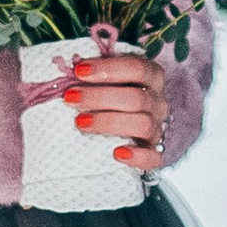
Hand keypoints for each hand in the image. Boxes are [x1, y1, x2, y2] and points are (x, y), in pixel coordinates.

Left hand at [68, 49, 166, 170]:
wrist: (118, 129)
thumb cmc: (107, 97)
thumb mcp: (102, 80)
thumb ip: (92, 74)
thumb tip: (68, 67)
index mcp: (151, 77)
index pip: (137, 67)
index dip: (108, 68)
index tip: (78, 71)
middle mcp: (158, 101)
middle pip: (137, 97)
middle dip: (100, 97)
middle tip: (70, 98)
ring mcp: (157, 128)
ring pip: (143, 124)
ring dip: (109, 122)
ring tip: (80, 122)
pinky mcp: (153, 153)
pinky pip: (153, 158)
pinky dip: (137, 156)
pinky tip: (116, 153)